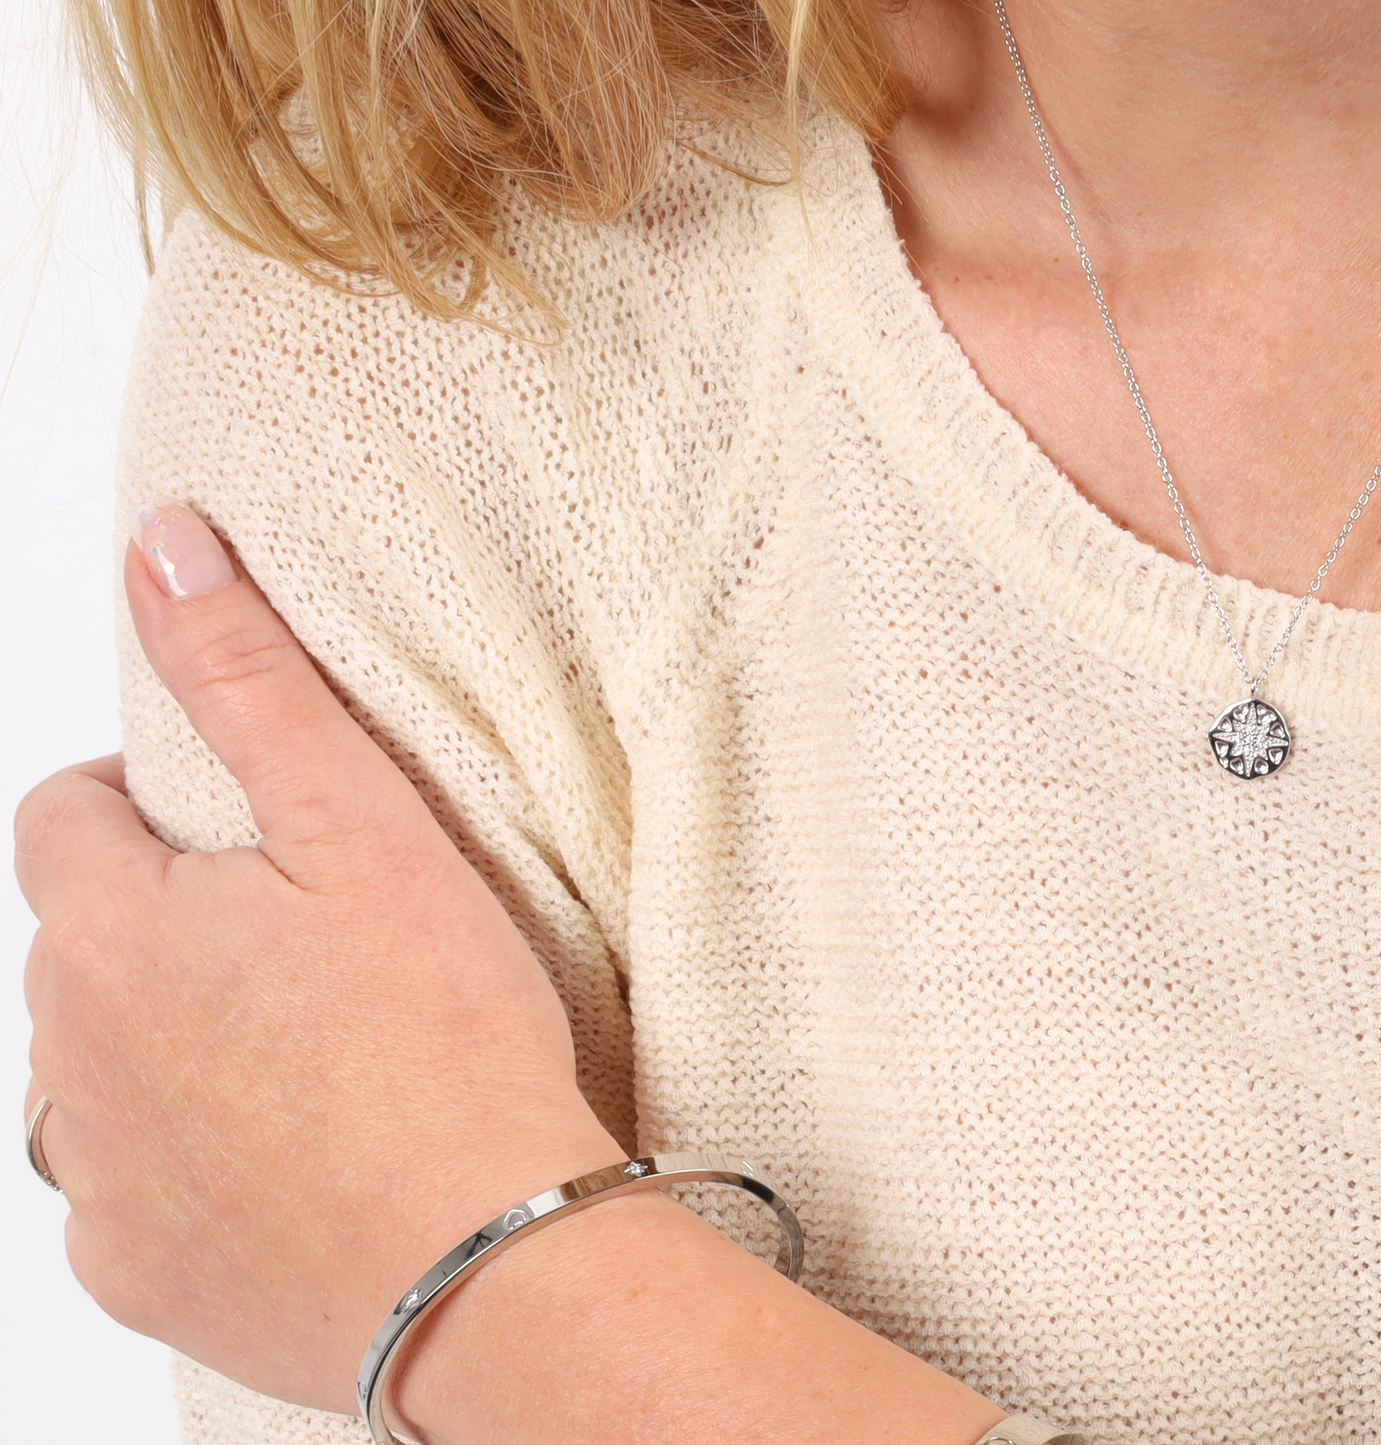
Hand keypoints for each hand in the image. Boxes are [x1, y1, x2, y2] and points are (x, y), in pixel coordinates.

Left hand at [16, 502, 623, 1413]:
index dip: (150, 804)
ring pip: (98, 1069)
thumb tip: (164, 545)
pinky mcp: (138, 1273)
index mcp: (105, 930)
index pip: (66, 815)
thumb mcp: (358, 822)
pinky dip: (191, 1157)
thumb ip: (246, 676)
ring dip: (170, 1043)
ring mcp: (95, 1179)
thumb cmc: (441, 1037)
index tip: (245, 835)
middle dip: (167, 925)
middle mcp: (63, 1058)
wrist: (493, 1258)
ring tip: (308, 1049)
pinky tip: (295, 1152)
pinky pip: (132, 1188)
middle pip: (83, 946)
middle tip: (308, 943)